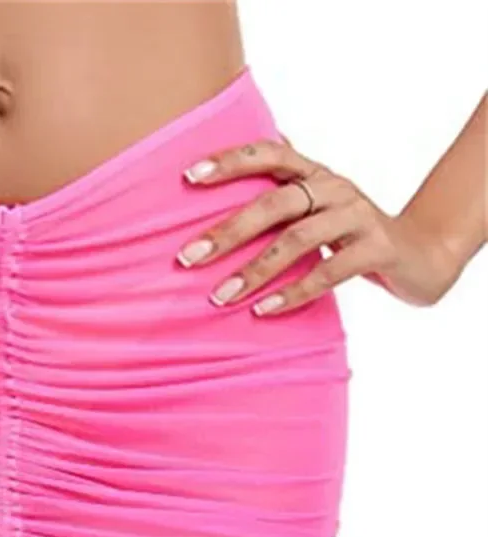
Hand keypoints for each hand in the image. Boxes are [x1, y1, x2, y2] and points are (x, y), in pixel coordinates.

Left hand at [175, 137, 462, 313]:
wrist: (420, 254)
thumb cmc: (348, 233)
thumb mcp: (314, 209)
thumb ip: (277, 197)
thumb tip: (215, 186)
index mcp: (314, 174)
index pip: (270, 154)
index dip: (230, 161)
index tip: (188, 177)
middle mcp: (335, 187)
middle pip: (275, 203)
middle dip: (228, 232)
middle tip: (187, 257)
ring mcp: (359, 216)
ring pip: (298, 240)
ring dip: (254, 271)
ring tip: (219, 297)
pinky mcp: (377, 249)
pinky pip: (329, 272)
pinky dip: (293, 293)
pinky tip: (263, 311)